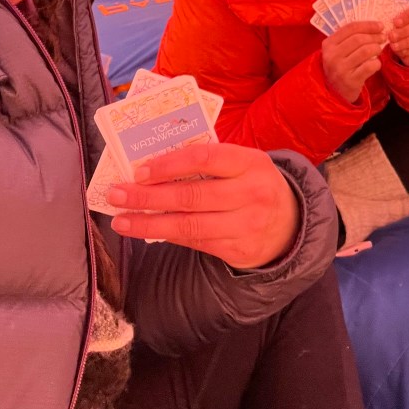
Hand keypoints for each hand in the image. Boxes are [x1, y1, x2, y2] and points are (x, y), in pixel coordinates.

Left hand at [107, 143, 300, 268]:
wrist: (291, 224)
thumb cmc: (254, 184)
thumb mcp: (243, 164)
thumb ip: (208, 162)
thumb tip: (152, 167)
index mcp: (252, 163)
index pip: (205, 158)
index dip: (169, 164)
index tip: (139, 170)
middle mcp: (252, 194)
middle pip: (191, 196)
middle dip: (148, 196)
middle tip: (117, 194)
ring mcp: (247, 226)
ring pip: (188, 225)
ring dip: (149, 223)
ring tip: (121, 220)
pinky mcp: (239, 251)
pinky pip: (196, 242)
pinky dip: (168, 236)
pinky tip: (147, 230)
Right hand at [321, 21, 385, 102]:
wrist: (334, 92)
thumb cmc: (339, 67)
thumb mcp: (337, 51)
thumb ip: (349, 38)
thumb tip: (374, 26)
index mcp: (328, 44)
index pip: (350, 28)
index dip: (368, 25)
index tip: (380, 26)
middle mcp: (332, 56)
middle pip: (359, 39)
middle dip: (374, 36)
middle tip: (383, 38)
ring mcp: (341, 69)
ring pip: (365, 51)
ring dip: (377, 48)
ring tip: (379, 50)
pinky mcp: (350, 81)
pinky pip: (369, 66)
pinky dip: (377, 63)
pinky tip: (376, 63)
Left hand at [388, 4, 408, 67]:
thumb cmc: (405, 37)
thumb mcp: (399, 30)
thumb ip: (396, 28)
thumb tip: (390, 30)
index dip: (407, 16)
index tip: (395, 23)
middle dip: (404, 31)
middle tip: (392, 36)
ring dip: (407, 42)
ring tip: (395, 46)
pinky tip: (404, 52)